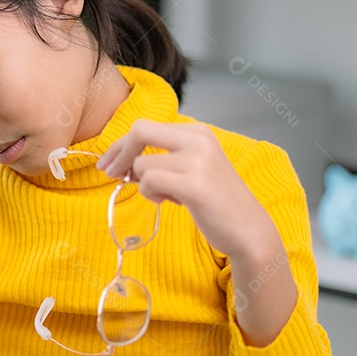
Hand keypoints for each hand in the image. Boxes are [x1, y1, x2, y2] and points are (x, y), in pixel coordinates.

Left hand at [96, 120, 275, 261]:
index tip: (108, 163)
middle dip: (119, 153)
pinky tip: (170, 202)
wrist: (247, 228)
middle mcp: (198, 139)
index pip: (145, 126)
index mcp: (197, 131)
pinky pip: (150, 181)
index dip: (121, 145)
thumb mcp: (191, 167)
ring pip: (142, 164)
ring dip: (144, 185)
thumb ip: (163, 157)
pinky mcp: (194, 184)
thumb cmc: (214, 200)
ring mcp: (198, 160)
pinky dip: (151, 194)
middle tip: (111, 174)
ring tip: (167, 196)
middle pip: (139, 131)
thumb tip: (120, 161)